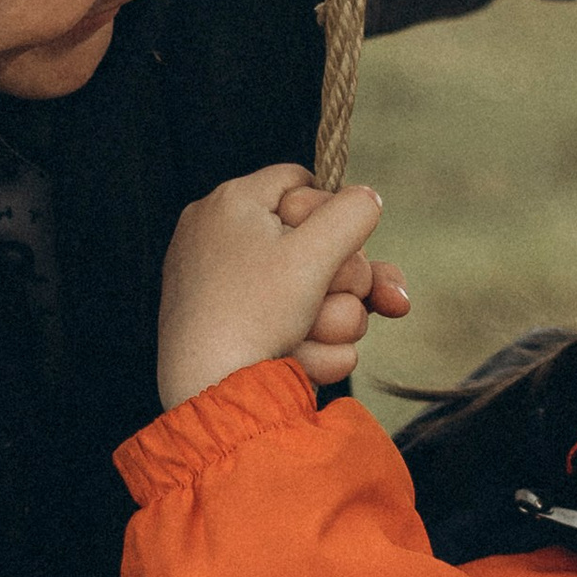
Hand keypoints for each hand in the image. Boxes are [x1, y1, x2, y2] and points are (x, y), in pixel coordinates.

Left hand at [156, 164, 409, 409]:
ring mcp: (215, 285)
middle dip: (340, 279)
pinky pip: (276, 325)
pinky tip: (298, 362)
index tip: (349, 244)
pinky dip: (300, 344)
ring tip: (312, 338)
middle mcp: (217, 237)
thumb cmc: (255, 315)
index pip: (299, 182)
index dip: (335, 212)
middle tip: (347, 297)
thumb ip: (352, 213)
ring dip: (328, 320)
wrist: (209, 394)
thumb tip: (368, 198)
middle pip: (308, 242)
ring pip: (301, 291)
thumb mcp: (314, 254)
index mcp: (231, 202)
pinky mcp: (220, 329)